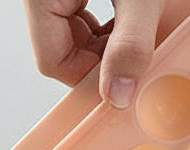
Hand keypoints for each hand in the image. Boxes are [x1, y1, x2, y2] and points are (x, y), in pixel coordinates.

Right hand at [23, 1, 189, 105]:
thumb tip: (117, 94)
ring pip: (73, 36)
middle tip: (136, 50)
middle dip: (101, 58)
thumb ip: (130, 45)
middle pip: (62, 50)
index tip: (122, 81)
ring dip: (106, 43)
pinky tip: (129, 15)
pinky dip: (108, 24)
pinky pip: (81, 15)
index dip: (89, 77)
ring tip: (135, 26)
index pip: (53, 61)